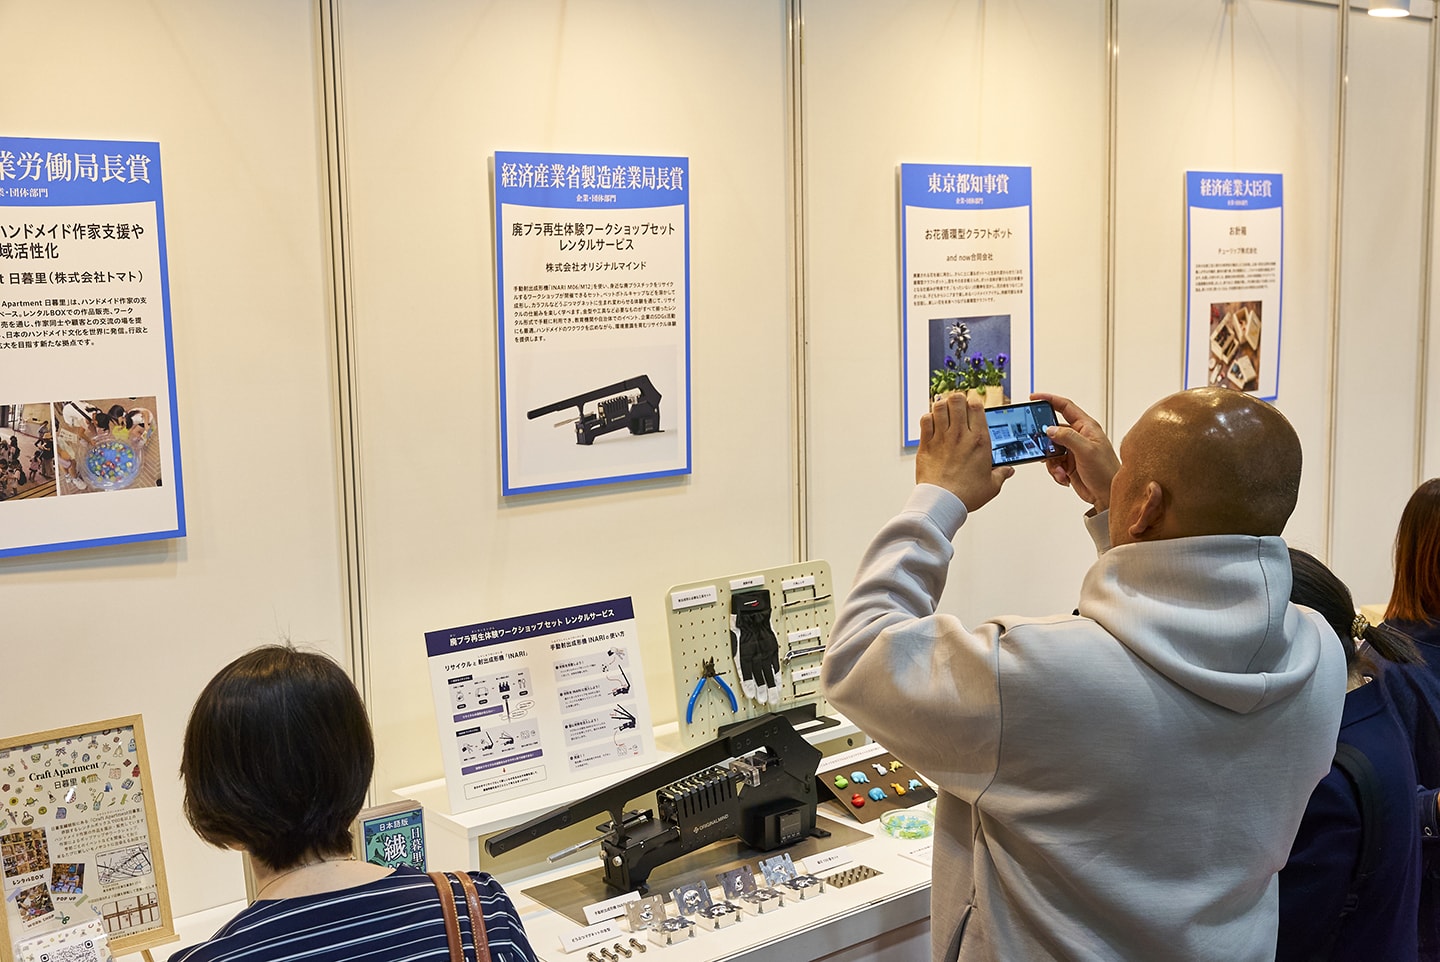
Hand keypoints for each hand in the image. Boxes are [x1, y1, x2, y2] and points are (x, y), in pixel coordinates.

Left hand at [916, 392, 1013, 509]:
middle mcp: (960, 435)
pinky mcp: (926, 444)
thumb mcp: (991, 485)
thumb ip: (1001, 474)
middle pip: (957, 400)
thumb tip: (1008, 471)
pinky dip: (928, 417)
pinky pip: (925, 420)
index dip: (974, 402)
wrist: (942, 501)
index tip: (973, 407)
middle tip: (957, 406)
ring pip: (940, 407)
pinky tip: (932, 423)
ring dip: (942, 406)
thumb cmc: (966, 494)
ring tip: (944, 412)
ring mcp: (942, 438)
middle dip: (957, 399)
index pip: (977, 406)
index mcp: (979, 441)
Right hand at [1030, 392, 1120, 511]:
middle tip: (1040, 446)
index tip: (1034, 398)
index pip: (1065, 406)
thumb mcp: (1087, 451)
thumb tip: (1050, 429)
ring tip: (1060, 470)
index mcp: (1086, 427)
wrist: (1107, 495)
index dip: (1049, 400)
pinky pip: (1052, 462)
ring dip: (1051, 461)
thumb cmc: (1106, 472)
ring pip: (1050, 448)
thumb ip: (1068, 437)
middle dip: (1045, 439)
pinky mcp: (1068, 463)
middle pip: (1053, 429)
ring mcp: (1072, 450)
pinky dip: (1054, 470)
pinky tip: (1063, 476)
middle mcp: (1079, 436)